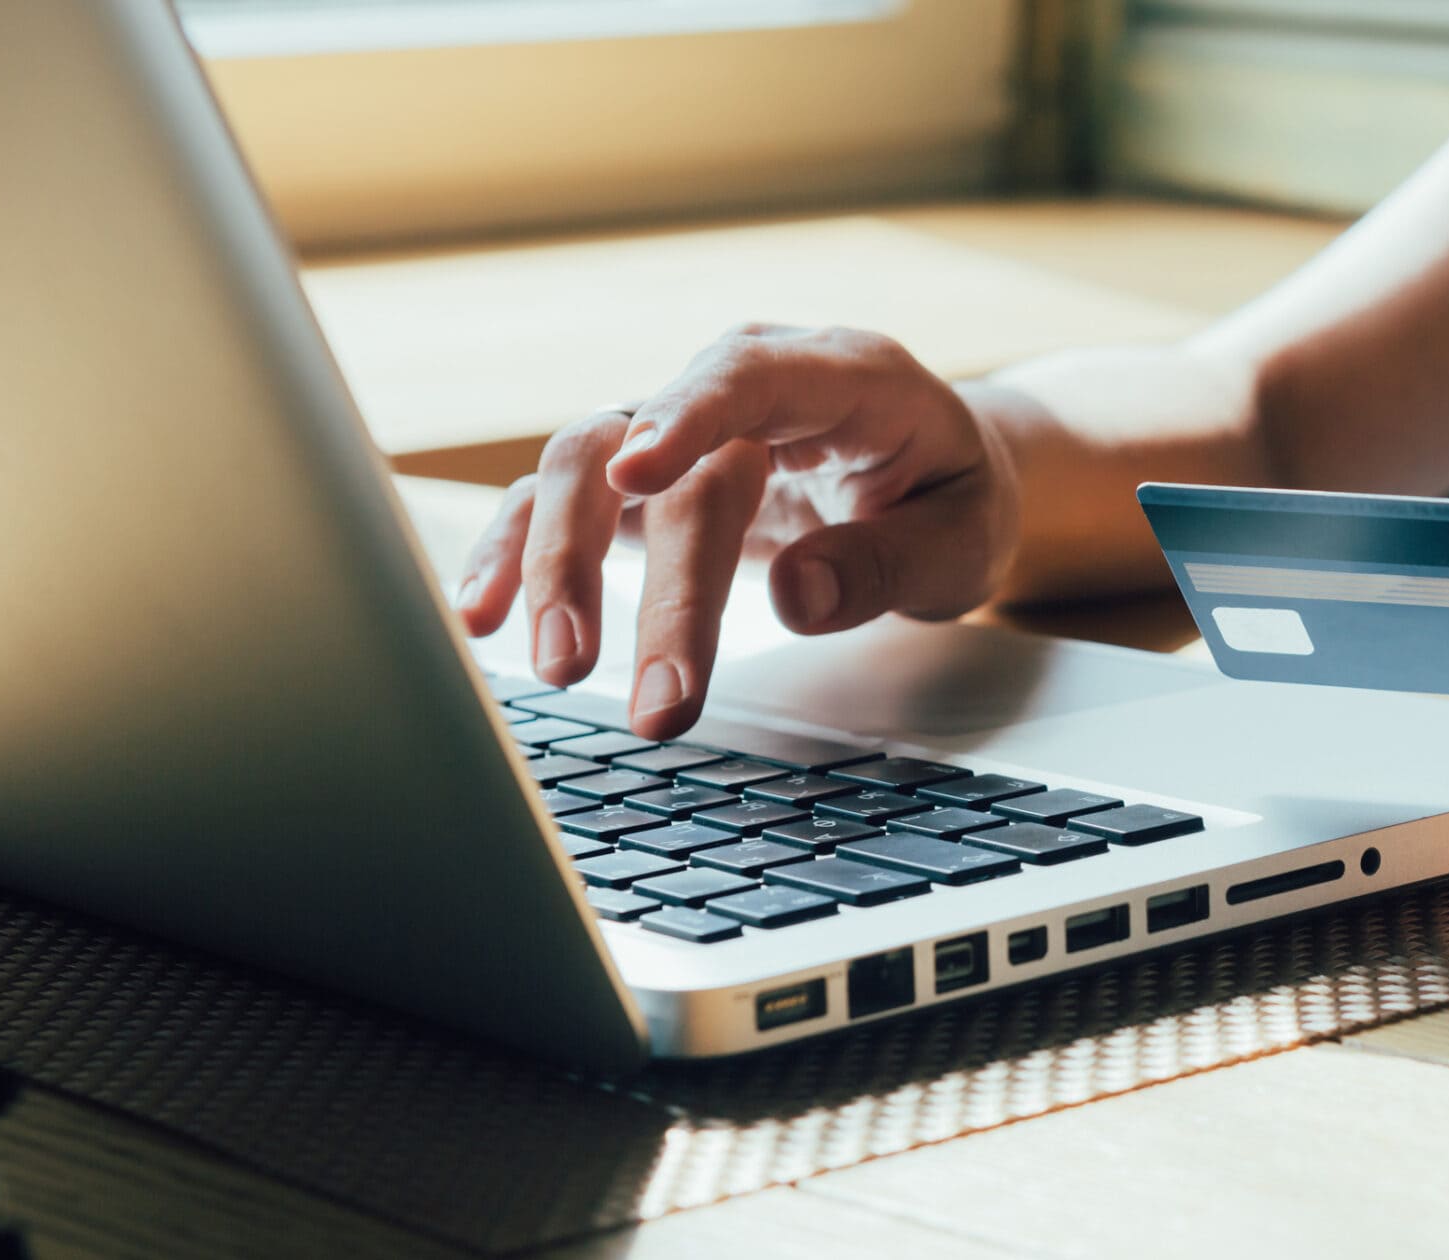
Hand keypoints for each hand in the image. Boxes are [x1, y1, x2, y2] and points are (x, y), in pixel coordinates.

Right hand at [454, 324, 1019, 737]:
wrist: (937, 477)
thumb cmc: (951, 499)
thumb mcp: (965, 538)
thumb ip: (890, 564)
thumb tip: (796, 597)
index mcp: (844, 377)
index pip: (751, 375)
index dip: (691, 414)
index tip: (641, 475)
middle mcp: (746, 385)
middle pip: (660, 452)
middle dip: (647, 578)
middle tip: (655, 698)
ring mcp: (684, 425)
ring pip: (586, 466)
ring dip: (558, 564)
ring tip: (559, 667)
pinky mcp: (645, 475)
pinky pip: (563, 499)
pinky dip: (518, 551)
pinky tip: (483, 614)